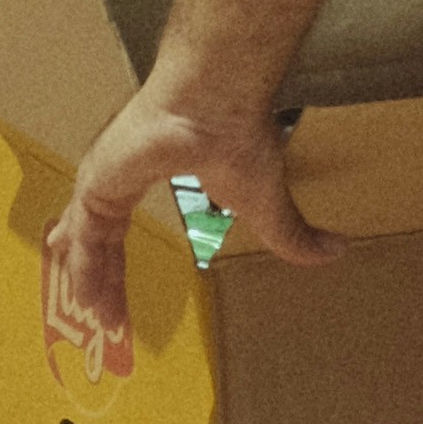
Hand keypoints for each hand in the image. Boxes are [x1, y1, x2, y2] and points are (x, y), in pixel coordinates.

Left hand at [49, 74, 331, 340]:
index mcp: (148, 175)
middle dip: (97, 277)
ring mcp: (104, 180)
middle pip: (96, 239)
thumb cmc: (238, 138)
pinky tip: (89, 302)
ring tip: (94, 319)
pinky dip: (85, 273)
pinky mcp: (97, 183)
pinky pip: (85, 240)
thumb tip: (337, 252)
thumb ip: (291, 234)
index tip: (115, 292)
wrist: (215, 104)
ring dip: (89, 282)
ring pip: (85, 243)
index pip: (119, 226)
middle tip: (99, 315)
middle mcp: (119, 177)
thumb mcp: (265, 203)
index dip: (116, 262)